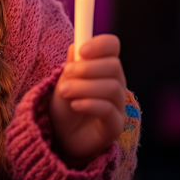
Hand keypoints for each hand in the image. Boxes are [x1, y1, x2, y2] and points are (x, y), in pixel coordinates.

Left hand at [49, 35, 125, 167]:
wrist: (61, 135)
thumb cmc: (65, 103)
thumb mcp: (64, 80)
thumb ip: (72, 63)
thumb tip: (76, 45)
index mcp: (104, 67)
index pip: (113, 46)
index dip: (100, 44)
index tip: (82, 51)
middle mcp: (116, 84)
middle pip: (114, 66)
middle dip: (88, 68)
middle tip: (67, 73)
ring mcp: (118, 106)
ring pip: (112, 88)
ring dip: (85, 87)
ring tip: (65, 91)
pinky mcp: (115, 126)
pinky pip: (109, 110)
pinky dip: (89, 104)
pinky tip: (75, 105)